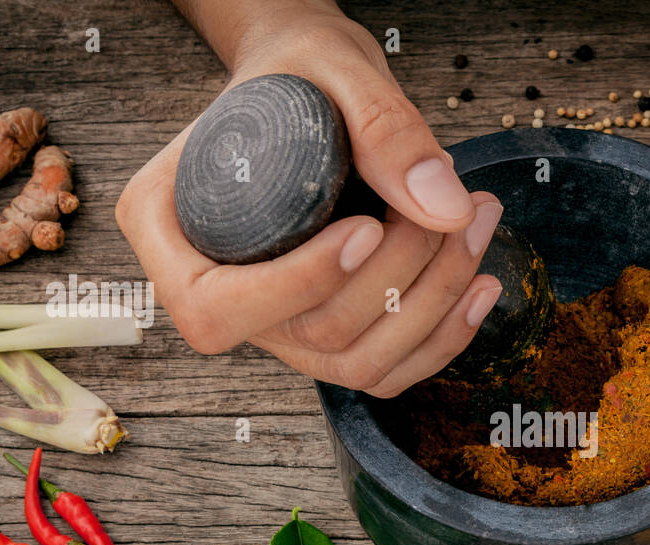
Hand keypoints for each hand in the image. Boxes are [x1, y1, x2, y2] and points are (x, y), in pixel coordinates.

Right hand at [116, 9, 502, 396]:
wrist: (312, 87)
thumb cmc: (300, 74)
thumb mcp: (333, 70)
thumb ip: (384, 128)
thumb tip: (446, 208)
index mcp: (168, 229)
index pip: (216, 307)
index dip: (297, 285)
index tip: (368, 227)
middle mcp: (216, 293)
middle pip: (309, 334)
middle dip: (400, 280)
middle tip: (460, 209)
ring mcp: (276, 326)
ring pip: (357, 362)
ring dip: (435, 308)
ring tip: (479, 227)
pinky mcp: (329, 337)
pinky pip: (385, 370)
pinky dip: (442, 338)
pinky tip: (480, 285)